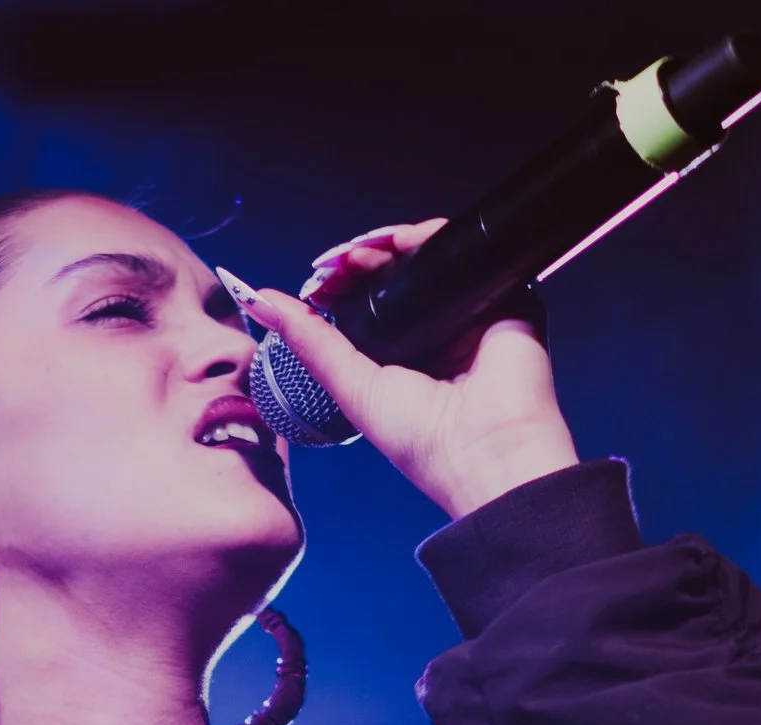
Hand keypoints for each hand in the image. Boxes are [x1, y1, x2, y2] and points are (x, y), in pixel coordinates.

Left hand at [226, 224, 578, 518]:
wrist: (486, 450)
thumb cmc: (422, 440)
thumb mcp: (351, 387)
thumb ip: (309, 341)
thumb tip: (259, 301)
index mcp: (401, 357)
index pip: (364, 303)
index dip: (337, 285)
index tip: (314, 282)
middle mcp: (435, 330)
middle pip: (391, 273)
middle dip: (355, 261)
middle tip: (331, 265)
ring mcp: (467, 311)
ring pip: (422, 257)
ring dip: (384, 245)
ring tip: (357, 255)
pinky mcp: (501, 295)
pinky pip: (461, 251)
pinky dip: (427, 238)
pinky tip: (399, 244)